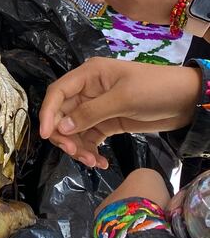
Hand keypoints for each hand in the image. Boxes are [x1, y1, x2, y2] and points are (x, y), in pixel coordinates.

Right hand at [39, 57, 199, 168]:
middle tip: (76, 153)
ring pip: (74, 129)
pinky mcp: (107, 122)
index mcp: (88, 75)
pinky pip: (90, 137)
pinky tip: (100, 162)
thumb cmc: (156, 89)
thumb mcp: (123, 99)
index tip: (47, 135)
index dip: (48, 113)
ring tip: (93, 162)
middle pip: (63, 114)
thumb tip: (61, 128)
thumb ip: (90, 113)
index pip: (58, 92)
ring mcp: (97, 108)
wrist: (189, 100)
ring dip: (79, 147)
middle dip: (65, 136)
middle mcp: (88, 90)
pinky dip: (91, 150)